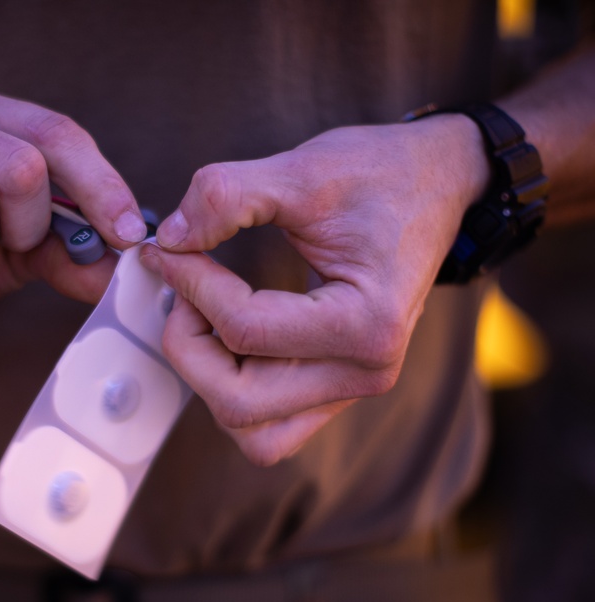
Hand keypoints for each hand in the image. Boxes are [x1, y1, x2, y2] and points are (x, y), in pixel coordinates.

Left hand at [139, 116, 489, 464]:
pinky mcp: (336, 386)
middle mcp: (365, 373)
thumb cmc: (380, 175)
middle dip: (189, 344)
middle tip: (180, 287)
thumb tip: (166, 240)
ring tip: (201, 314)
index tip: (165, 248)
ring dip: (207, 378)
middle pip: (238, 402)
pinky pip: (268, 422)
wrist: (438, 184)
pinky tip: (221, 332)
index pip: (244, 330)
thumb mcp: (302, 170)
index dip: (188, 286)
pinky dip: (231, 388)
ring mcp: (352, 388)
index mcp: (367, 324)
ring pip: (251, 429)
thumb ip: (225, 197)